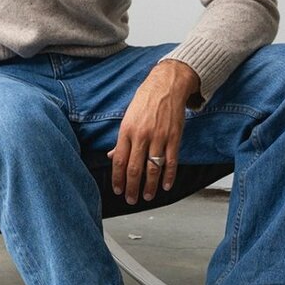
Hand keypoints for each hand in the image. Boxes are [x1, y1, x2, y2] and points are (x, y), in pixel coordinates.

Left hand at [108, 60, 199, 204]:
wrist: (167, 85)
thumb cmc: (145, 101)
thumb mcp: (128, 118)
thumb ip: (121, 140)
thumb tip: (110, 156)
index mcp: (126, 131)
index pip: (119, 161)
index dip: (117, 178)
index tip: (117, 190)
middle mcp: (141, 136)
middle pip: (134, 168)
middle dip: (131, 187)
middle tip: (131, 199)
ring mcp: (159, 137)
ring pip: (152, 168)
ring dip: (149, 186)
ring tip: (146, 196)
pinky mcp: (174, 137)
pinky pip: (171, 162)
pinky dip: (169, 176)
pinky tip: (166, 186)